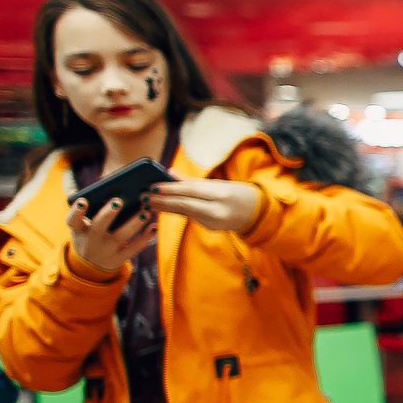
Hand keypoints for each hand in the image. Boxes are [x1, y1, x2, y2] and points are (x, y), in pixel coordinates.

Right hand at [67, 196, 155, 273]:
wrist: (91, 267)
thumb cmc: (88, 235)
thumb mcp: (80, 226)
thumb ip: (84, 210)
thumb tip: (82, 189)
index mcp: (78, 229)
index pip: (73, 220)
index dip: (76, 212)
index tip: (83, 201)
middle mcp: (91, 240)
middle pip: (99, 226)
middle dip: (108, 214)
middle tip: (118, 201)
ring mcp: (106, 251)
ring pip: (121, 237)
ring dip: (134, 223)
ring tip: (145, 211)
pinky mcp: (120, 258)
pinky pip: (134, 249)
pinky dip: (145, 238)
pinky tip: (154, 227)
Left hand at [147, 178, 262, 233]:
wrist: (258, 214)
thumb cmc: (237, 193)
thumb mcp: (220, 183)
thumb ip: (193, 181)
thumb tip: (169, 174)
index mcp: (222, 195)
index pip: (192, 191)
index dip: (171, 189)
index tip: (153, 187)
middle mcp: (218, 210)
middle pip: (185, 205)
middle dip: (162, 201)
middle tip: (143, 197)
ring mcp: (215, 222)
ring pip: (184, 213)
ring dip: (164, 208)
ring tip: (147, 204)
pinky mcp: (210, 228)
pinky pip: (190, 218)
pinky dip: (175, 212)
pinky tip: (161, 209)